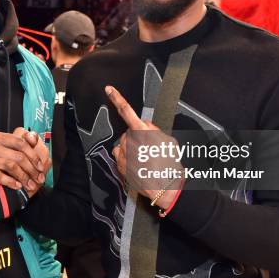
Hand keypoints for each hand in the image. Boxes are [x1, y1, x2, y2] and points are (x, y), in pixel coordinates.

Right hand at [0, 128, 49, 196]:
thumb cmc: (12, 172)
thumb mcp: (24, 156)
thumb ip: (30, 143)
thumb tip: (34, 137)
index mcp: (0, 137)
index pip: (20, 141)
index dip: (33, 154)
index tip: (41, 167)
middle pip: (17, 155)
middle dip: (31, 169)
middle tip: (39, 179)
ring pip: (10, 165)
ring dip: (24, 177)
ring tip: (31, 185)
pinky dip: (10, 181)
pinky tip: (18, 186)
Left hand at [105, 85, 182, 207]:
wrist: (165, 188)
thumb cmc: (170, 165)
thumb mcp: (169, 141)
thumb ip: (154, 129)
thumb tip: (145, 126)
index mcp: (143, 132)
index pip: (127, 111)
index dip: (117, 98)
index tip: (108, 89)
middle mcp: (130, 141)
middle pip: (129, 132)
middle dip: (137, 137)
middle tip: (150, 149)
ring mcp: (123, 154)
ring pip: (124, 145)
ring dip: (132, 149)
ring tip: (145, 160)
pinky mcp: (119, 165)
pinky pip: (121, 156)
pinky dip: (127, 159)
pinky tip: (138, 166)